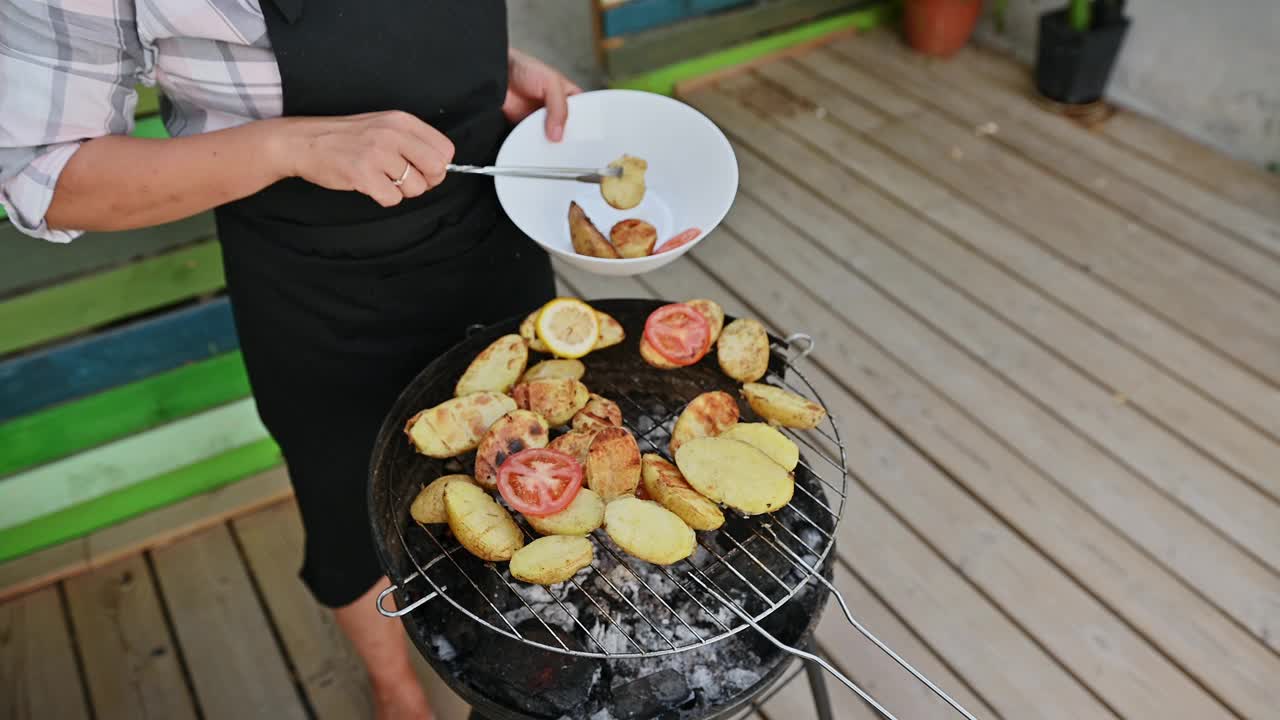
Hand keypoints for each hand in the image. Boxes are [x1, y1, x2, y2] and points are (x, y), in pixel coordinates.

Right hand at [279, 111, 454, 207]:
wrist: (304, 141)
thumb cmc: (346, 137)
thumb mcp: (383, 125)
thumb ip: (411, 141)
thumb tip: (439, 167)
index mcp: (401, 121)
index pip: (445, 148)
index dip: (438, 165)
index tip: (422, 169)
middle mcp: (392, 134)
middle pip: (437, 169)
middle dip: (426, 181)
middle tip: (406, 180)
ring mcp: (377, 153)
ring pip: (415, 187)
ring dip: (402, 191)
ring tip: (382, 179)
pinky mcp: (363, 174)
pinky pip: (393, 198)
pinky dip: (384, 198)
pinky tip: (370, 186)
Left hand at [503, 49, 582, 141]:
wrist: (497, 74)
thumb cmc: (524, 68)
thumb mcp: (551, 82)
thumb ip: (560, 107)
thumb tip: (558, 133)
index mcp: (569, 96)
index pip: (583, 114)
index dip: (584, 125)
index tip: (582, 137)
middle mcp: (557, 110)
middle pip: (567, 129)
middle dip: (566, 136)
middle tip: (564, 141)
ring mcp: (542, 120)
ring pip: (552, 137)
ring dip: (550, 142)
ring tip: (550, 143)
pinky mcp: (528, 128)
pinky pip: (534, 140)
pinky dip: (535, 143)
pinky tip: (537, 144)